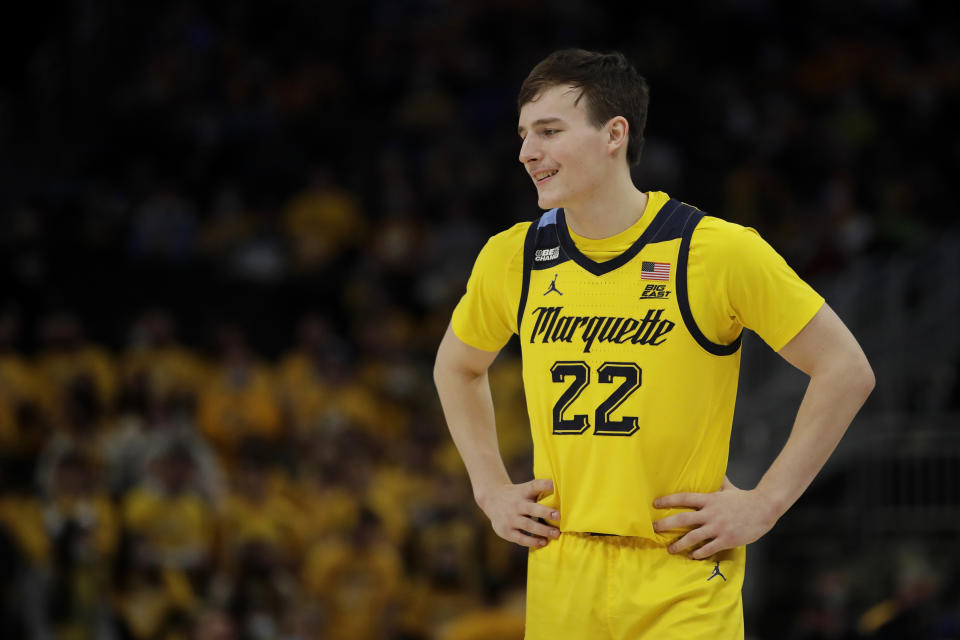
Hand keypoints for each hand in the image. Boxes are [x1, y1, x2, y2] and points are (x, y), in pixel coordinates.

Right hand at [477, 478, 560, 547]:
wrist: (491, 499)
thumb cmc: (517, 496)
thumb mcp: (525, 489)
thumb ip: (540, 491)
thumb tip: (564, 493)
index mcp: (523, 492)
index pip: (534, 486)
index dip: (546, 485)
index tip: (556, 485)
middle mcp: (516, 504)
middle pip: (532, 508)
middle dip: (546, 512)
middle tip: (559, 516)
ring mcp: (510, 518)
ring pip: (528, 525)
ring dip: (543, 531)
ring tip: (556, 534)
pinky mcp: (506, 531)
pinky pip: (521, 538)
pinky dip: (532, 541)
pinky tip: (543, 542)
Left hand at [651, 477, 778, 558]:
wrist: (764, 509)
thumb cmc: (744, 498)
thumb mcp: (728, 487)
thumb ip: (717, 482)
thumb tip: (712, 469)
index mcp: (710, 499)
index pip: (684, 498)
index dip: (668, 500)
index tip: (655, 504)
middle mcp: (711, 513)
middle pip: (683, 519)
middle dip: (666, 524)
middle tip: (654, 528)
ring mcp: (718, 528)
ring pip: (693, 537)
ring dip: (679, 544)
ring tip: (670, 549)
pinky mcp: (726, 540)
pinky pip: (708, 548)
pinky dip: (698, 553)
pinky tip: (692, 556)